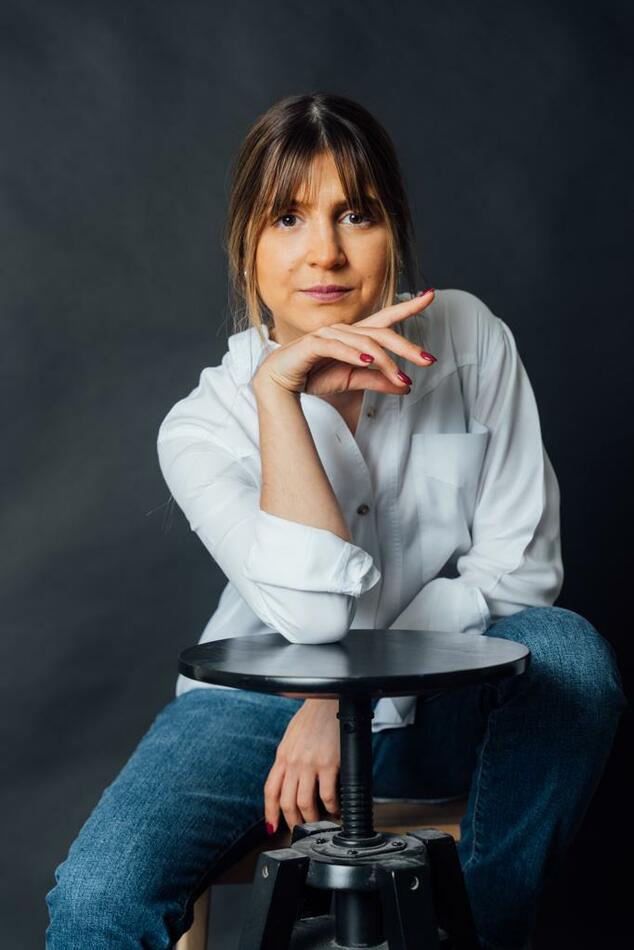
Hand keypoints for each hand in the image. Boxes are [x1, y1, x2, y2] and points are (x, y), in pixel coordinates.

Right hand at [252, 288, 435, 397]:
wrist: (279, 384)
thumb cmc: (312, 377)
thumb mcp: (352, 380)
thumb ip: (377, 380)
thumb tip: (406, 385)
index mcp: (355, 335)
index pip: (386, 318)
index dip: (408, 306)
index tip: (431, 295)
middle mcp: (344, 330)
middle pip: (382, 333)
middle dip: (407, 346)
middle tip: (428, 359)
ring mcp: (328, 334)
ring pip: (363, 343)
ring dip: (384, 360)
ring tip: (399, 376)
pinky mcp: (312, 344)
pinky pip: (336, 347)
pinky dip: (353, 354)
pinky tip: (368, 361)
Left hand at [263, 699, 340, 834]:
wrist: (328, 699)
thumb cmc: (313, 717)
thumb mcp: (293, 738)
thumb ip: (289, 758)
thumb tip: (290, 779)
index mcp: (282, 755)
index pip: (270, 791)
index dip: (269, 813)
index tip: (273, 827)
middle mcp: (293, 762)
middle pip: (286, 803)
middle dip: (293, 822)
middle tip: (301, 829)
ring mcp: (309, 764)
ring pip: (305, 803)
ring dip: (312, 819)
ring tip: (320, 822)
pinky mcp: (328, 764)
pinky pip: (328, 795)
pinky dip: (332, 808)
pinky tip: (336, 809)